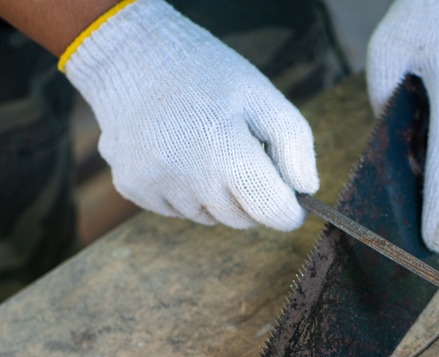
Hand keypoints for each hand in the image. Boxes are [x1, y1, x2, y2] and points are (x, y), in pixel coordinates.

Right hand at [63, 0, 317, 230]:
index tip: (294, 204)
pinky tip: (179, 153)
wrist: (134, 55)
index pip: (271, 210)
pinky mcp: (132, 188)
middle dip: (253, 198)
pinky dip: (187, 191)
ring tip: (206, 147)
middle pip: (241, 219)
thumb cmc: (208, 75)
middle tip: (245, 156)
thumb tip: (306, 190)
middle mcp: (186, 175)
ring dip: (218, 195)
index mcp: (224, 149)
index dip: (290, 212)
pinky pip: (177, 210)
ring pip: (209, 218)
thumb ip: (295, 144)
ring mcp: (154, 184)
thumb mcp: (263, 95)